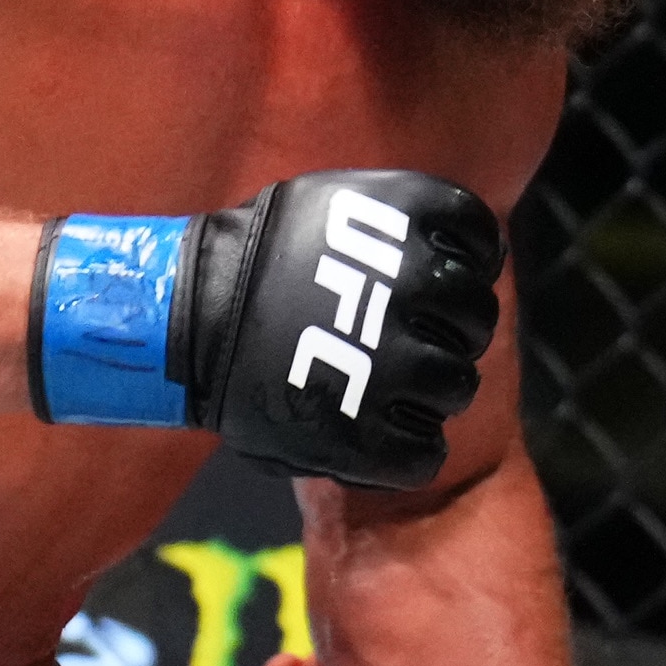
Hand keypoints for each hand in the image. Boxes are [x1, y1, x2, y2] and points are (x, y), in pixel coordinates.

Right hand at [184, 170, 499, 488]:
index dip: (469, 266)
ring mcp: (395, 362)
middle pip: (476, 319)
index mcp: (406, 215)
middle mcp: (414, 283)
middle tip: (405, 339)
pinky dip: (408, 449)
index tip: (439, 280)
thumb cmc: (260, 263)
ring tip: (384, 385)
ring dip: (432, 391)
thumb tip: (481, 258)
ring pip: (459, 386)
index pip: (482, 242)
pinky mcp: (368, 435)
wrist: (183, 319)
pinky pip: (426, 454)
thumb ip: (407, 231)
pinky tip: (374, 429)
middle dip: (451, 333)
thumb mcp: (334, 211)